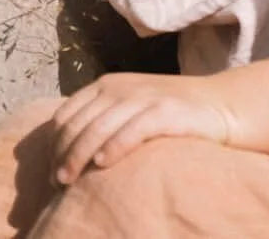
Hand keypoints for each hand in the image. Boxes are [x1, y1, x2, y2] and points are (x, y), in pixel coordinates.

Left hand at [51, 72, 230, 181]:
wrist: (217, 105)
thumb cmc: (166, 115)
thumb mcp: (127, 109)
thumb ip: (100, 121)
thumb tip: (62, 156)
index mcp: (106, 85)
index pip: (66, 114)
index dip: (53, 145)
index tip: (51, 171)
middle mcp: (121, 87)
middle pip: (79, 124)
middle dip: (63, 155)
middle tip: (57, 184)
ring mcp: (143, 96)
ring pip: (99, 127)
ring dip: (79, 157)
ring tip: (70, 183)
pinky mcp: (165, 109)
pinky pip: (132, 128)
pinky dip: (114, 147)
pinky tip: (103, 165)